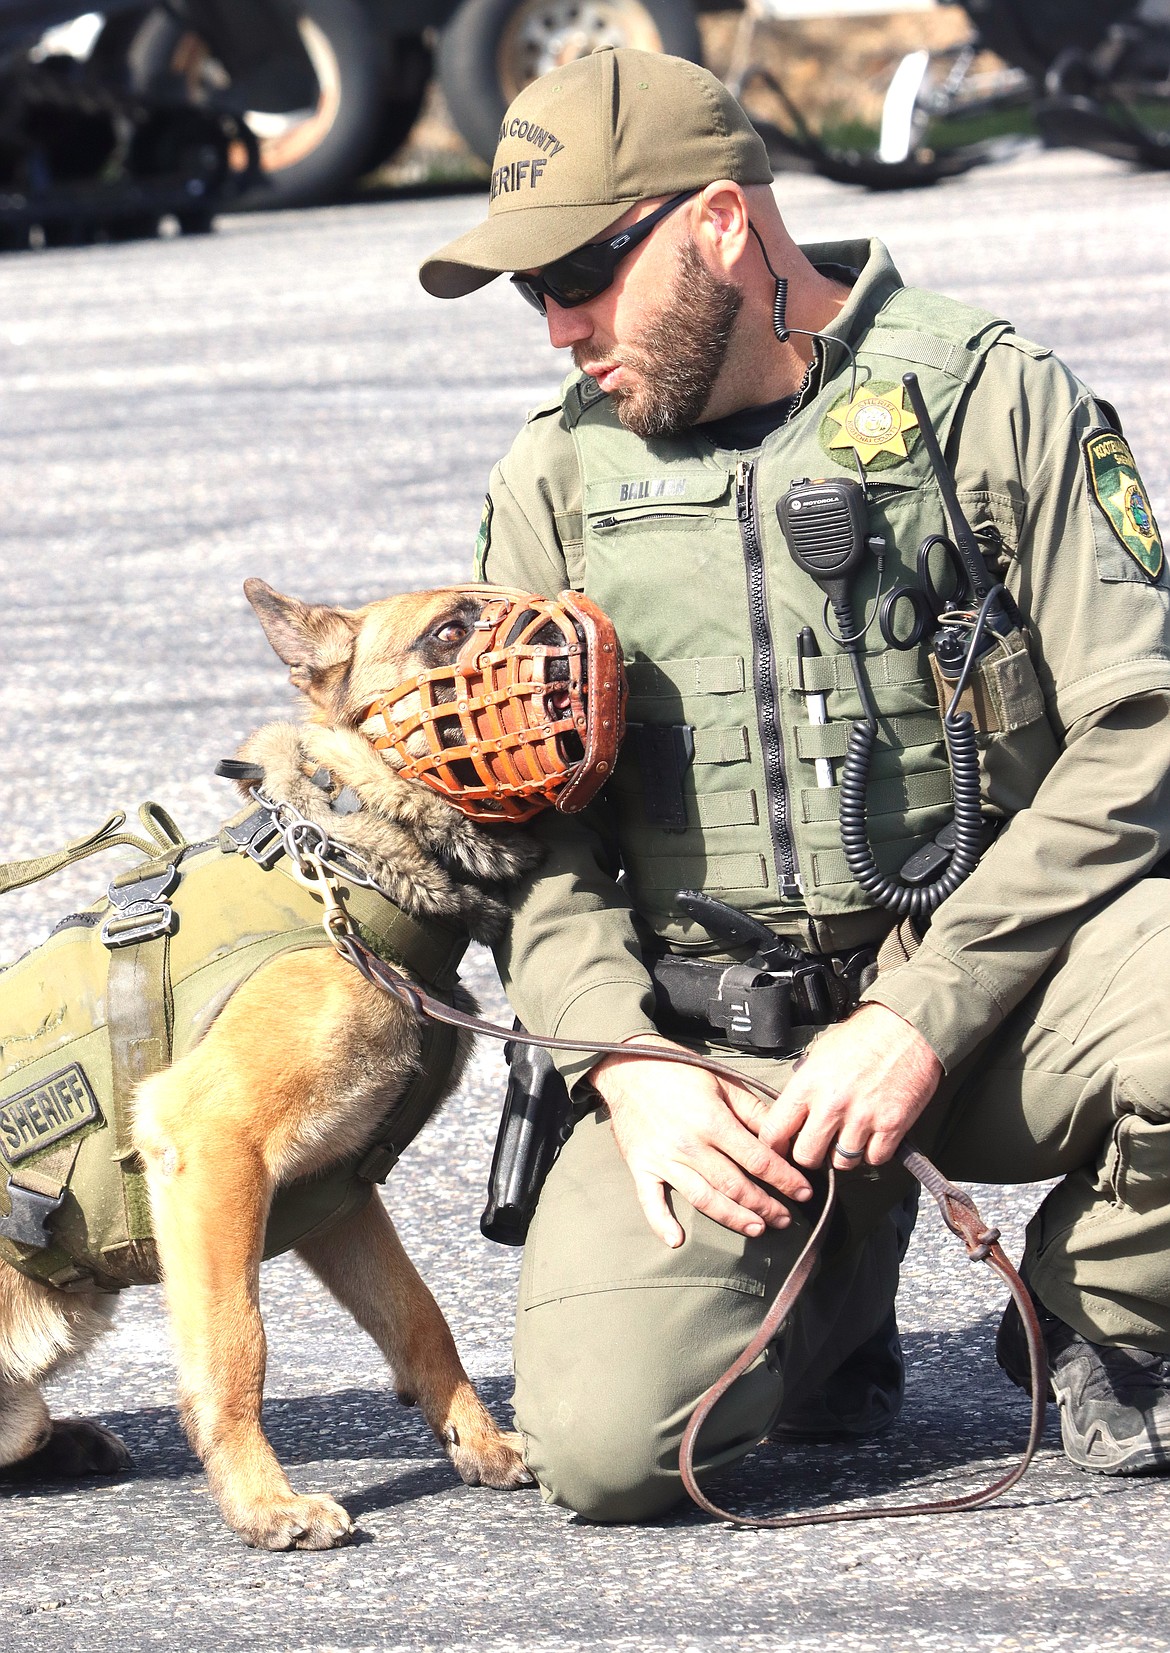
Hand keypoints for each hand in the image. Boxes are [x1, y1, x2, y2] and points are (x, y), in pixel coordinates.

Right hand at [588, 1034, 814, 1248]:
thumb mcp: (723, 1082)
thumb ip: (754, 1110)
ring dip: (733, 1218)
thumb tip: (784, 1135)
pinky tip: (677, 1240)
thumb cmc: (680, 1071)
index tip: (803, 1192)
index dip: (784, 1178)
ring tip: (757, 1228)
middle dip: (765, 1205)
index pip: (758, 1159)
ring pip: (703, 1198)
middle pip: (735, 1185)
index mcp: (712, 1120)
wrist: (629, 1068)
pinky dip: (661, 1223)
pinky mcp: (641, 1167)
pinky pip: (650, 1201)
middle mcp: (689, 1145)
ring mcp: (663, 1159)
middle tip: (785, 1219)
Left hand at [760, 1004, 942, 1172]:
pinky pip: (874, 1159)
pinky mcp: (892, 1125)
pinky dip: (872, 1152)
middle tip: (818, 1145)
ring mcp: (863, 1117)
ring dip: (843, 1154)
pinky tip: (872, 1136)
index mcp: (808, 1084)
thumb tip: (791, 1113)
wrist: (906, 1027)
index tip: (781, 1148)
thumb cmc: (862, 1036)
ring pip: (842, 1162)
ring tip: (848, 1136)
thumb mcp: (819, 1054)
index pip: (774, 1132)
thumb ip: (804, 1086)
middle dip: (810, 1155)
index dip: (774, 1146)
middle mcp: (832, 1104)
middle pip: (806, 1156)